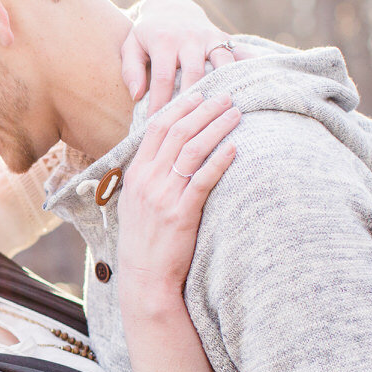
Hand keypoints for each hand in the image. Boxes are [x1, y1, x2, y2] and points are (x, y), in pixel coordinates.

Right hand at [115, 91, 239, 298]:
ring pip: (192, 149)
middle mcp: (147, 180)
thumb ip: (147, 176)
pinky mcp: (181, 213)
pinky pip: (203, 179)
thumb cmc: (144, 241)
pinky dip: (220, 160)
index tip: (199, 94)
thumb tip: (164, 154)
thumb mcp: (135, 204)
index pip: (156, 128)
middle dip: (204, 109)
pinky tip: (235, 148)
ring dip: (216, 127)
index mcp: (135, 174)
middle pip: (178, 132)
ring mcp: (164, 196)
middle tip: (226, 96)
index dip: (179, 106)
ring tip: (236, 114)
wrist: (144, 277)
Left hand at [122, 0, 238, 114]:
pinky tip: (248, 89)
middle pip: (195, 73)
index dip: (161, 103)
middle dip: (193, 100)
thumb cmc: (147, 35)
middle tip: (190, 125)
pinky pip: (238, 53)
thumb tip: (137, 95)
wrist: (171, 7)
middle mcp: (189, 37)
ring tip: (221, 111)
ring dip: (223, 86)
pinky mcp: (224, 37)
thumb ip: (131, 70)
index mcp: (164, 41)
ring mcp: (209, 36)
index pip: (163, 78)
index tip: (158, 124)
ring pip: (222, 63)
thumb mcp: (131, 46)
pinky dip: (246, 69)